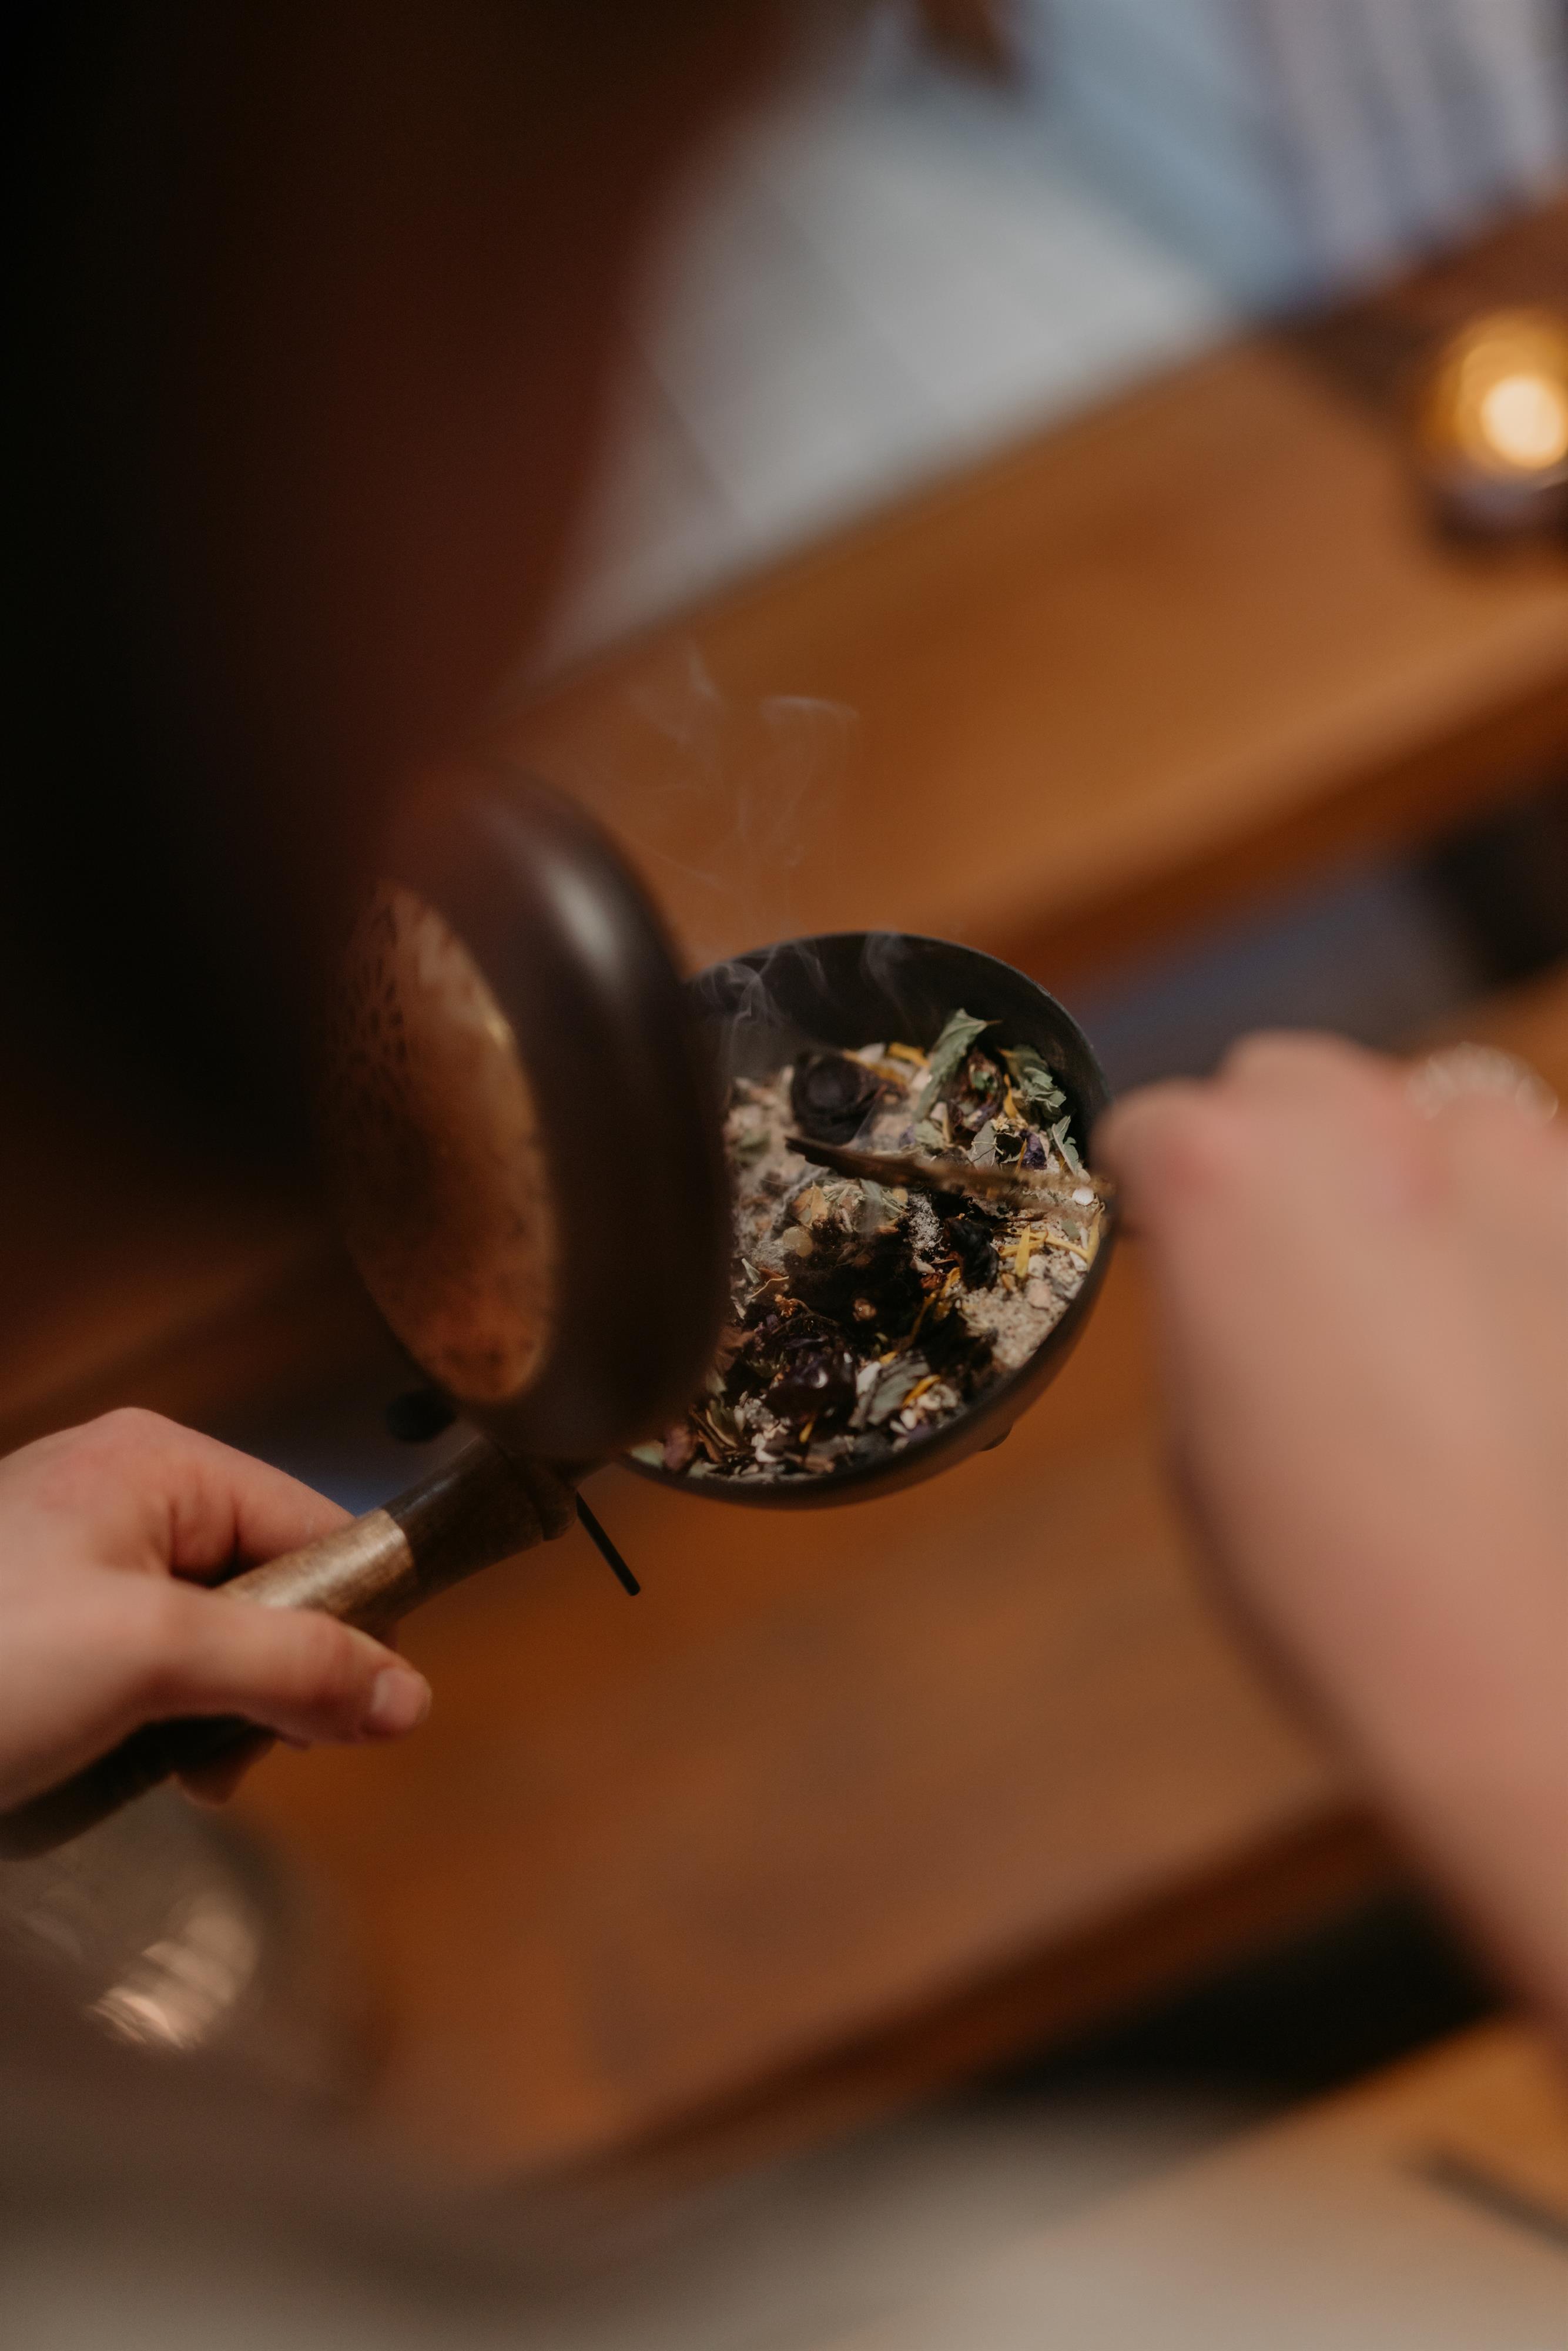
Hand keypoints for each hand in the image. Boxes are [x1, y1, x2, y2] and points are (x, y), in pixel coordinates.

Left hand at [0, 1408, 430, 1811]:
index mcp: (161, 1462)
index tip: (345, 1720)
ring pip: (211, 1641)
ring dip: (207, 1718)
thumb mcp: (154, 1659)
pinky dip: (149, 1725)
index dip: (350, 1625)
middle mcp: (127, 1493)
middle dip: (265, 1685)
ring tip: (159, 1766)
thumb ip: (294, 1668)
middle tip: (221, 1758)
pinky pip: (147, 1669)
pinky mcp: (43, 1627)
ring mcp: (78, 1559)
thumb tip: (416, 1699)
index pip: (317, 1530)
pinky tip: (117, 1763)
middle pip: (269, 1588)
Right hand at [1099, 1035, 1567, 2026]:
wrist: (1532, 1679)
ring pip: (1435, 1107)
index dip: (1154, 1190)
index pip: (1158, 1126)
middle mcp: (1369, 1130)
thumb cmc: (1342, 1584)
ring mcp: (1512, 1163)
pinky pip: (1539, 1183)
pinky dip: (1515, 1230)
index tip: (1165, 1235)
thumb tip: (1233, 1271)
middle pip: (1291, 1080)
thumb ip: (1214, 1306)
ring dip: (1412, 1175)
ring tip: (1422, 1308)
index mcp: (1228, 1174)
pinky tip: (1512, 1339)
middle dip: (1278, 1153)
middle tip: (1291, 1273)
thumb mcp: (1200, 1440)